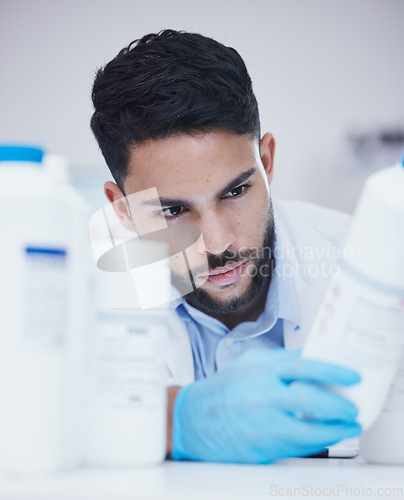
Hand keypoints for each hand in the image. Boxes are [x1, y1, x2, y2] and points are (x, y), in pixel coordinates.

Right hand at [172, 348, 361, 462]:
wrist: (194, 419)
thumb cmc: (224, 389)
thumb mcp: (249, 364)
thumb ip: (279, 361)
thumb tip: (312, 361)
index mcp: (261, 369)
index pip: (304, 365)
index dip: (333, 370)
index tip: (352, 376)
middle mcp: (262, 394)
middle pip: (310, 398)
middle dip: (339, 405)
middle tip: (353, 406)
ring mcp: (262, 422)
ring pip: (309, 428)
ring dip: (335, 428)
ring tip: (348, 425)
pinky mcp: (262, 445)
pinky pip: (299, 445)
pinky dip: (319, 442)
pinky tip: (327, 436)